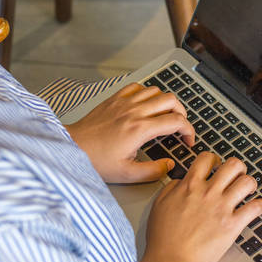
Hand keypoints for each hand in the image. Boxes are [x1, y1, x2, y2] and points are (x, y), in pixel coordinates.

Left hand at [65, 83, 194, 183]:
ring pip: (156, 91)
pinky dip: (147, 93)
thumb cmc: (95, 160)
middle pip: (171, 100)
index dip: (189, 131)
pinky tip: (146, 104)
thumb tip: (169, 166)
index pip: (176, 122)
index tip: (187, 141)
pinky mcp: (114, 99)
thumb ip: (153, 171)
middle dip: (182, 113)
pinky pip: (137, 87)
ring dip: (166, 102)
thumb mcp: (127, 174)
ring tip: (165, 115)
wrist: (72, 148)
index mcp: (140, 129)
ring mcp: (124, 102)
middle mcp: (134, 112)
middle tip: (179, 127)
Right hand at [145, 153, 261, 261]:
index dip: (214, 158)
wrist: (172, 260)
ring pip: (247, 182)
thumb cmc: (163, 238)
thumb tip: (181, 181)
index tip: (216, 164)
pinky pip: (255, 208)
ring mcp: (222, 208)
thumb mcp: (159, 206)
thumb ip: (172, 189)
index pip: (206, 159)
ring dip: (250, 184)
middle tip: (236, 175)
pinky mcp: (233, 225)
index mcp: (190, 186)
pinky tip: (258, 207)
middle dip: (237, 168)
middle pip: (233, 165)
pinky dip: (261, 205)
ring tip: (248, 190)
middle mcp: (208, 193)